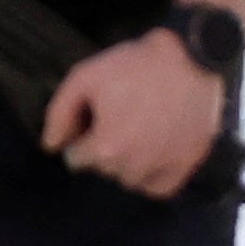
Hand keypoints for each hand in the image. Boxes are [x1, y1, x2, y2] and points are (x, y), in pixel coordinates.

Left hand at [42, 30, 227, 201]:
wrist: (193, 57)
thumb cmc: (137, 65)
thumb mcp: (85, 76)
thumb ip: (60, 113)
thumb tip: (51, 145)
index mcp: (105, 147)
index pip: (76, 159)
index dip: (81, 134)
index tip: (95, 116)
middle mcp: (133, 166)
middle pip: (103, 168)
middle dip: (104, 146)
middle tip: (120, 116)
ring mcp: (162, 168)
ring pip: (129, 179)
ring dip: (127, 161)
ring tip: (137, 129)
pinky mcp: (186, 165)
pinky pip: (158, 188)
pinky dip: (151, 176)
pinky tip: (152, 151)